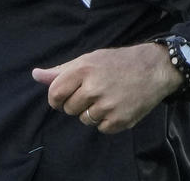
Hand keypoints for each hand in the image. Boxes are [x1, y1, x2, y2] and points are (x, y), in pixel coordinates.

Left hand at [31, 43, 182, 133]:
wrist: (154, 69)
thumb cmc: (116, 62)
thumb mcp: (87, 59)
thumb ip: (60, 71)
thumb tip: (35, 75)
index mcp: (83, 70)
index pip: (54, 94)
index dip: (56, 98)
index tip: (65, 96)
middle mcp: (94, 89)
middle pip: (68, 109)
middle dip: (76, 103)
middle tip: (93, 92)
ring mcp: (108, 106)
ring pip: (84, 120)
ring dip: (91, 112)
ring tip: (106, 98)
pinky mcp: (121, 120)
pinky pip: (101, 128)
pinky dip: (106, 121)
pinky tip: (116, 107)